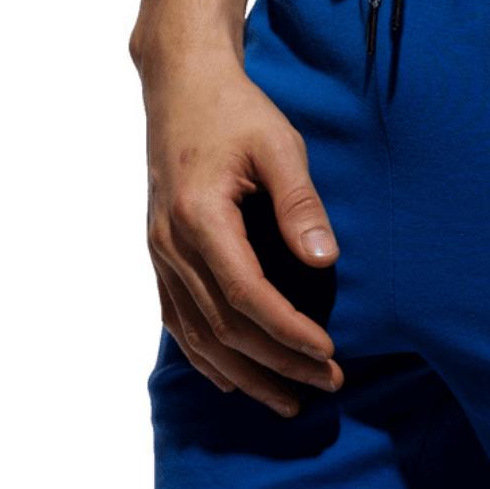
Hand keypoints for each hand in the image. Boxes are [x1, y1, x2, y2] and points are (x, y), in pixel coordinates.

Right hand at [142, 50, 342, 415]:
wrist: (182, 88)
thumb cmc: (236, 112)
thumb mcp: (279, 146)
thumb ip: (300, 203)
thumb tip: (324, 261)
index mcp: (200, 218)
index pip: (247, 295)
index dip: (288, 332)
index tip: (329, 353)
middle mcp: (172, 245)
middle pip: (224, 327)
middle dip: (279, 363)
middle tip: (328, 383)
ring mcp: (161, 254)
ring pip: (197, 335)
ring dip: (245, 374)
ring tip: (289, 401)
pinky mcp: (161, 255)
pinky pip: (177, 320)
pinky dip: (206, 357)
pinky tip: (233, 378)